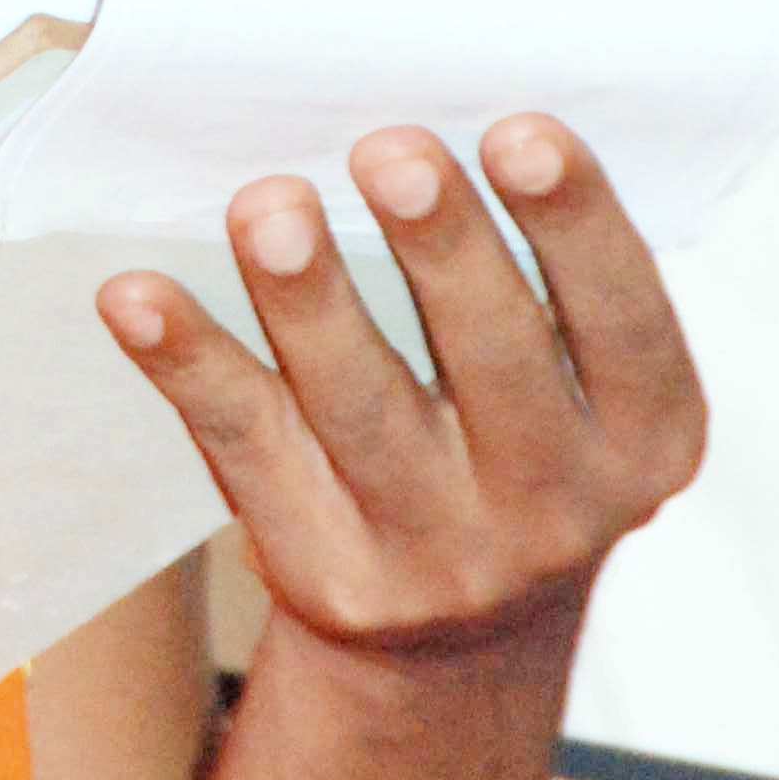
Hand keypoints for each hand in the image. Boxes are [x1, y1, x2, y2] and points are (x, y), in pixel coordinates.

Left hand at [95, 119, 704, 662]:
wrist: (454, 648)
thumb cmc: (505, 451)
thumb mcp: (570, 391)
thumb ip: (529, 280)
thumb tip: (419, 130)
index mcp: (644, 438)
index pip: (625, 323)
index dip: (578, 227)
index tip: (520, 132)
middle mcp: (555, 507)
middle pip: (494, 361)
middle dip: (442, 250)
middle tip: (391, 151)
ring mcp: (438, 554)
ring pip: (361, 407)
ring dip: (310, 299)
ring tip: (268, 205)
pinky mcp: (325, 572)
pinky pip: (244, 446)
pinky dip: (187, 361)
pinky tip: (134, 296)